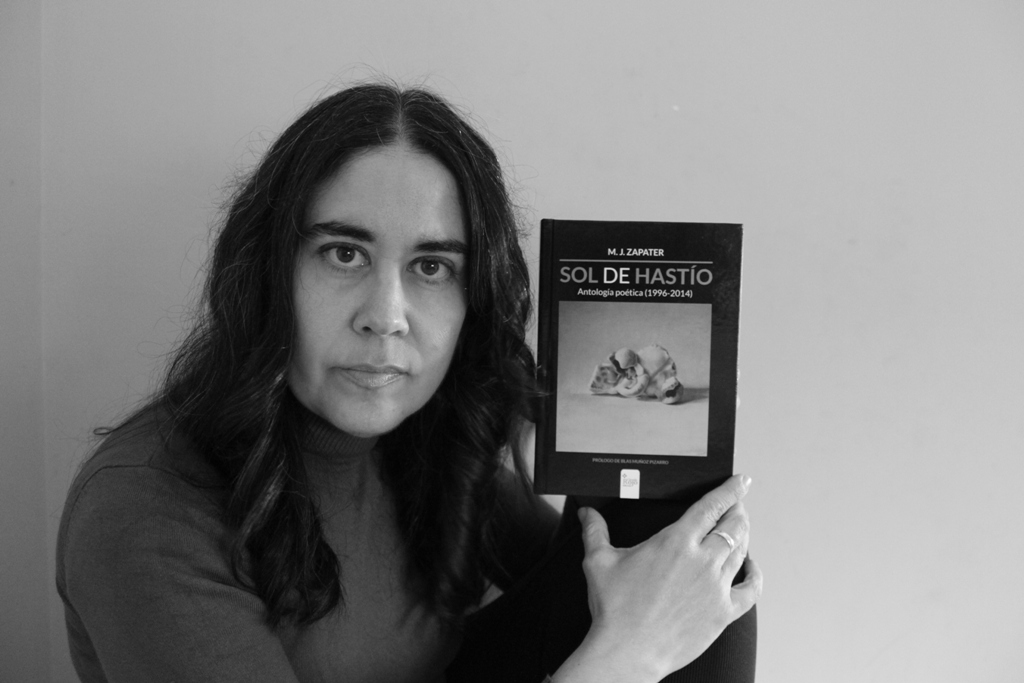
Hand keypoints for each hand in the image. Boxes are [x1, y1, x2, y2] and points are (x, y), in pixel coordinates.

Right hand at [554, 474, 761, 682]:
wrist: (628, 651)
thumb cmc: (613, 608)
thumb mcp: (598, 562)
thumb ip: (594, 531)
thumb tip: (586, 513)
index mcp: (676, 541)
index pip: (712, 506)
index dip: (730, 490)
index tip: (741, 481)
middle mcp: (702, 560)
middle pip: (733, 525)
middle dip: (738, 510)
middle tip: (737, 505)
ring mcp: (716, 587)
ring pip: (742, 552)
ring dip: (745, 536)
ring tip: (741, 529)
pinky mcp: (723, 613)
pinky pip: (751, 590)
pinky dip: (755, 575)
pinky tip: (751, 568)